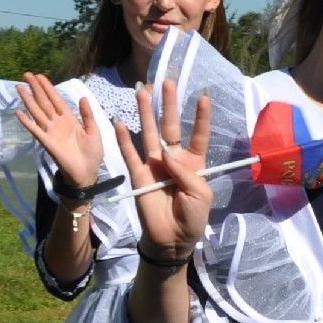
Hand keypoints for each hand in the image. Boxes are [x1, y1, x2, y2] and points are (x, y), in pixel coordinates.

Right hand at [15, 72, 104, 187]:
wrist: (87, 173)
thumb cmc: (92, 154)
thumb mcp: (94, 131)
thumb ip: (87, 115)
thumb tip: (83, 97)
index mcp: (69, 119)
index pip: (56, 99)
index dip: (48, 88)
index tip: (40, 76)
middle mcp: (57, 123)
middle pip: (44, 102)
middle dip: (36, 88)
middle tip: (26, 74)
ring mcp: (51, 132)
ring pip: (37, 112)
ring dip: (28, 100)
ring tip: (19, 87)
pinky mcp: (47, 143)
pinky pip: (35, 130)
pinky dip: (27, 122)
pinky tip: (18, 113)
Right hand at [115, 80, 211, 259]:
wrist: (172, 240)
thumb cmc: (193, 217)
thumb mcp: (200, 194)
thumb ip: (186, 172)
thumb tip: (166, 153)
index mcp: (194, 162)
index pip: (199, 134)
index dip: (201, 117)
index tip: (203, 96)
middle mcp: (174, 159)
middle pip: (171, 127)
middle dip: (168, 105)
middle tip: (165, 82)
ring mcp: (154, 165)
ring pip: (149, 134)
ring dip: (146, 113)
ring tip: (142, 91)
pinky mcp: (138, 175)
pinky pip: (130, 154)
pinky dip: (123, 139)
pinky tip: (119, 122)